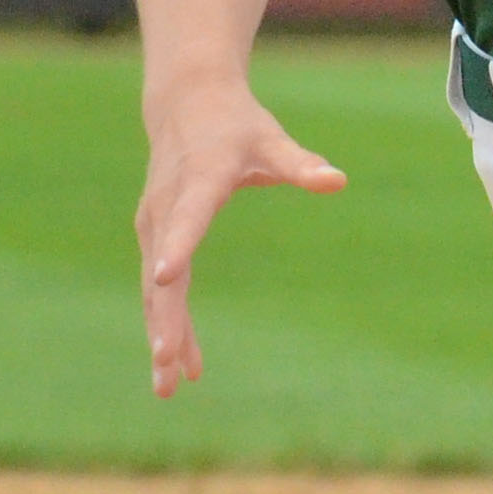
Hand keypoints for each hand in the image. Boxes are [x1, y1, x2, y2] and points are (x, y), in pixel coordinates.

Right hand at [135, 87, 343, 395]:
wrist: (187, 104)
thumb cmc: (238, 125)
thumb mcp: (272, 140)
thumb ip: (301, 164)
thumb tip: (338, 180)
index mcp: (199, 180)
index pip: (188, 216)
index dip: (177, 245)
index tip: (163, 275)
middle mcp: (168, 207)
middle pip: (163, 269)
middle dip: (164, 319)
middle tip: (167, 363)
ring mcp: (155, 225)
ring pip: (154, 290)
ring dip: (161, 336)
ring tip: (168, 388)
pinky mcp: (154, 237)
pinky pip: (158, 290)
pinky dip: (168, 325)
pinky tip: (186, 366)